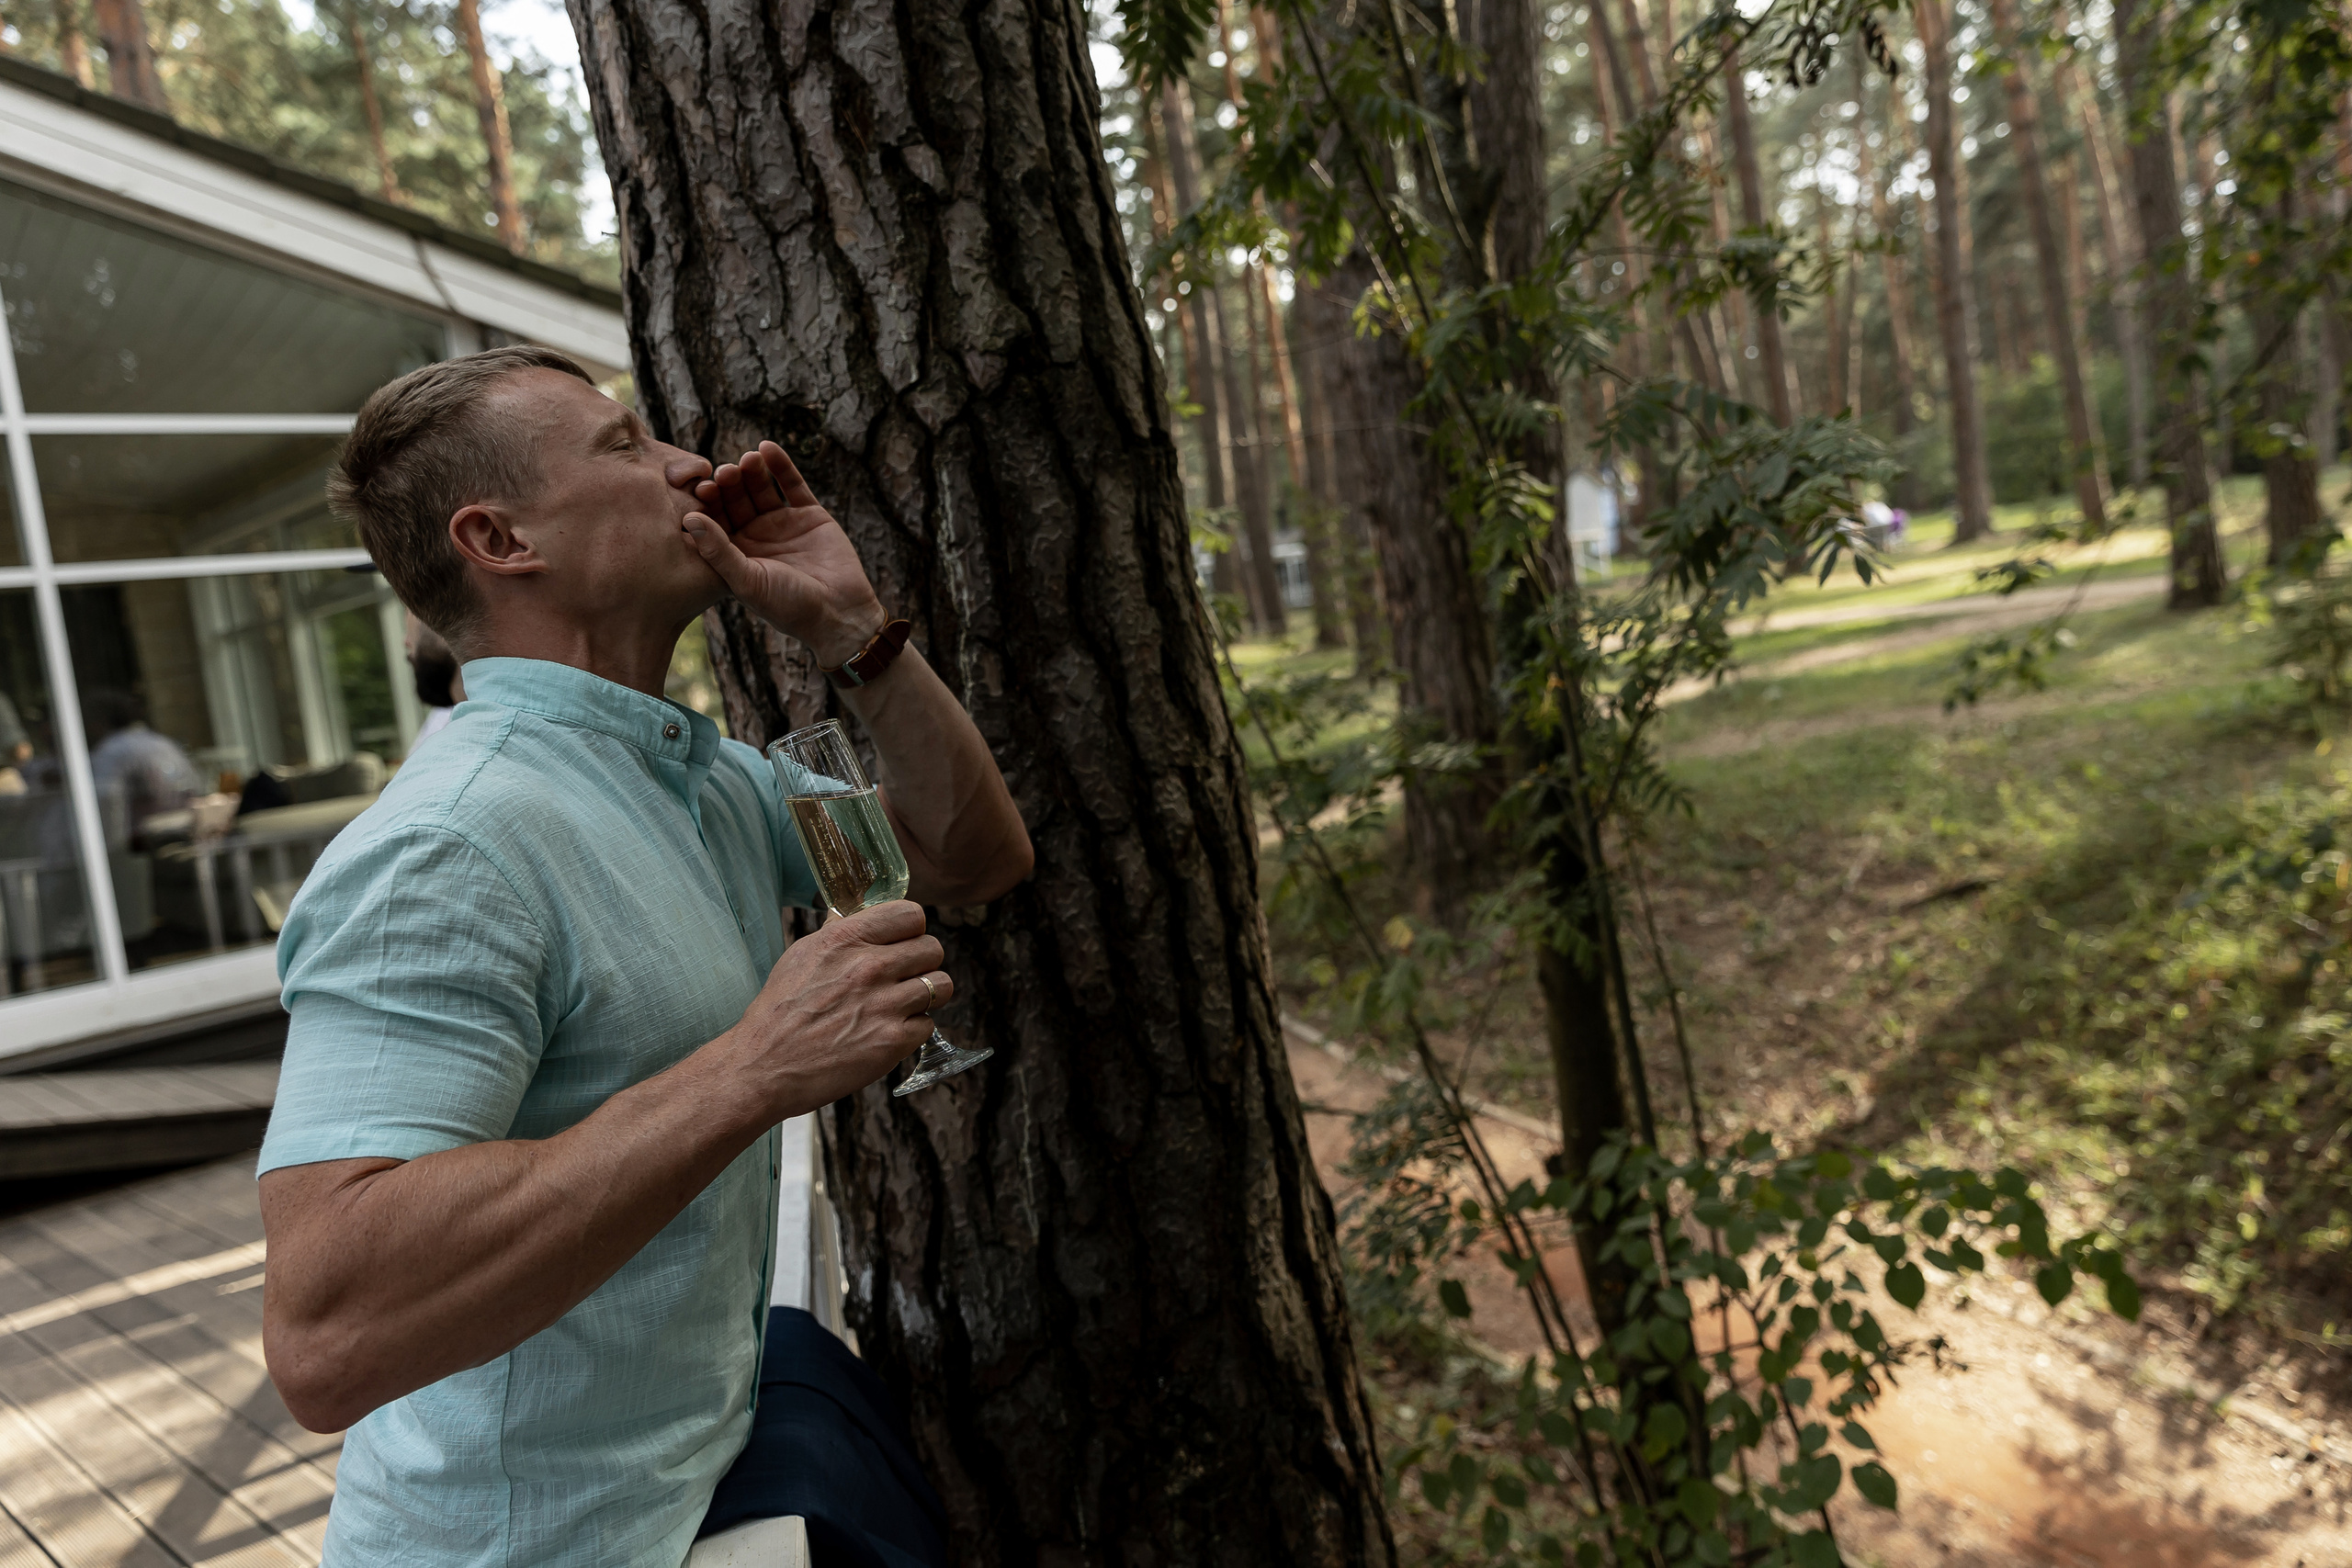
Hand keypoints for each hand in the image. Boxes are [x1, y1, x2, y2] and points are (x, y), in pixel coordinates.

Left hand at [685, 441, 886, 665]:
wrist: (840, 611)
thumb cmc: (788, 606)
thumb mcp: (747, 581)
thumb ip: (717, 550)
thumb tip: (687, 518)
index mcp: (736, 554)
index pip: (714, 520)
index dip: (707, 503)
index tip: (700, 489)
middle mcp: (756, 535)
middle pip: (735, 500)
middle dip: (729, 484)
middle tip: (724, 471)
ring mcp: (783, 523)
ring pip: (761, 488)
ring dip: (751, 471)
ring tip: (747, 459)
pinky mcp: (809, 514)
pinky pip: (792, 484)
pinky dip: (780, 465)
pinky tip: (767, 448)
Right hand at [724, 900, 948, 1114]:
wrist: (763, 1066)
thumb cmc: (778, 1012)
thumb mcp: (802, 956)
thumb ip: (836, 932)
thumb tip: (853, 911)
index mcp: (845, 939)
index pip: (911, 914)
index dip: (911, 929)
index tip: (902, 942)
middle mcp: (869, 967)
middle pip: (933, 949)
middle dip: (922, 963)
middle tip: (904, 977)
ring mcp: (884, 1005)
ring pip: (941, 985)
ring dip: (926, 995)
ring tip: (904, 1004)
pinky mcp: (892, 1041)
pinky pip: (928, 1024)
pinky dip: (913, 1030)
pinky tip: (889, 1032)